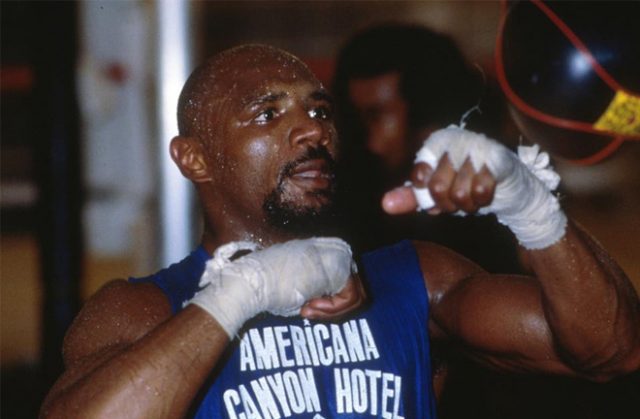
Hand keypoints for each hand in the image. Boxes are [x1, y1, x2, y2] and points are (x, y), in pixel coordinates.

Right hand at [190, 237, 355, 335]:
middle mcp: (331, 249)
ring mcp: (337, 254)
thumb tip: (331, 304)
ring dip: (333, 311)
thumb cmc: (267, 291)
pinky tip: (309, 307)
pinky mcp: (340, 264)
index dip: (329, 303)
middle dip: (334, 308)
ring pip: (355, 294)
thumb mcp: (297, 290)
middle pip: (352, 287)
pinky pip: (351, 296)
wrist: (253, 284)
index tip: (306, 309)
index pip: (342, 281)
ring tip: (308, 310)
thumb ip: (316, 291)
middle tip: (308, 311)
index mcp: (321, 252)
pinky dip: (333, 309)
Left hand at [382, 154, 496, 214]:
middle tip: (457, 199)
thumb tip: (385, 204)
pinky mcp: (497, 157)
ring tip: (473, 196)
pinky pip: (480, 190)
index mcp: (434, 145)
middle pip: (437, 188)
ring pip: (459, 193)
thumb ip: (410, 196)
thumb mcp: (435, 191)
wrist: (507, 185)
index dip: (427, 196)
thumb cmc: (465, 184)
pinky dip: (482, 200)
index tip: (438, 195)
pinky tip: (486, 192)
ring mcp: (476, 147)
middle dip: (448, 204)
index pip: (418, 178)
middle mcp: (454, 140)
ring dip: (467, 205)